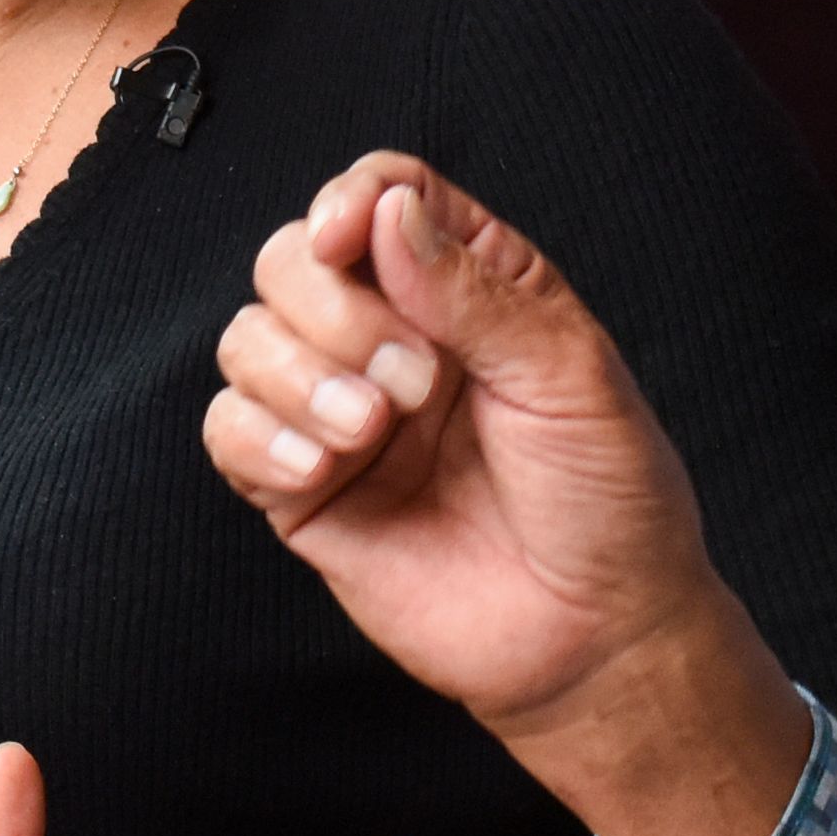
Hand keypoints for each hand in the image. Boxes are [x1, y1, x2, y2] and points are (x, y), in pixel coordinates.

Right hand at [210, 155, 807, 835]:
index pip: (380, 197)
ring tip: (369, 432)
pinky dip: (258, 437)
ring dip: (296, 375)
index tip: (345, 238)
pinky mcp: (304, 491)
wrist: (595, 638)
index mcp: (468, 289)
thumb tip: (385, 208)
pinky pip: (228, 431)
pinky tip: (318, 467)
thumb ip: (472, 289)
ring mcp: (343, 413)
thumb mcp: (568, 375)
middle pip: (292, 260)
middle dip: (331, 309)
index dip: (347, 202)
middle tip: (409, 381)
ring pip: (247, 338)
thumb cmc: (608, 502)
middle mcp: (395, 338)